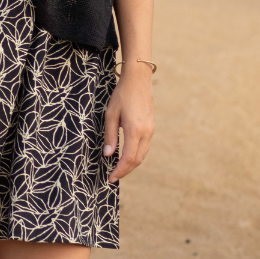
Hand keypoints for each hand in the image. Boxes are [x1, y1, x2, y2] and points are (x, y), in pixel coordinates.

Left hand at [103, 66, 154, 182]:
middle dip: (125, 171)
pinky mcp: (151, 127)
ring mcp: (151, 130)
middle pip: (137, 160)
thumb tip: (108, 155)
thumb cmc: (122, 95)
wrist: (138, 80)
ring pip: (142, 154)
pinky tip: (127, 156)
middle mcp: (146, 132)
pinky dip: (136, 155)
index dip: (119, 170)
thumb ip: (110, 136)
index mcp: (135, 130)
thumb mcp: (110, 115)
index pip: (128, 158)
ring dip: (131, 164)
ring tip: (119, 169)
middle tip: (113, 177)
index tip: (110, 178)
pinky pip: (145, 147)